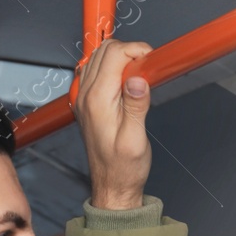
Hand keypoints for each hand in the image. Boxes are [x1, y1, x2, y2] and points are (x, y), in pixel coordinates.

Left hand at [72, 37, 152, 210]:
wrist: (112, 186)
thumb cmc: (123, 168)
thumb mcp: (135, 140)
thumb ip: (136, 106)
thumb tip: (138, 80)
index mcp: (97, 101)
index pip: (114, 54)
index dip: (137, 51)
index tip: (151, 62)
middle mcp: (86, 96)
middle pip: (105, 49)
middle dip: (130, 51)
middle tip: (147, 69)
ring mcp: (83, 98)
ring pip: (98, 56)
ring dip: (120, 57)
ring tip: (138, 75)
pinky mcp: (87, 102)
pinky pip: (95, 70)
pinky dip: (111, 67)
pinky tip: (125, 81)